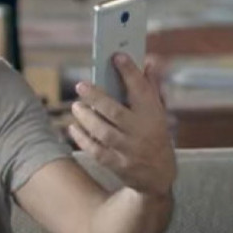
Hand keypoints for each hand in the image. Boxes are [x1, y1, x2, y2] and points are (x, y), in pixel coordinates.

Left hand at [69, 54, 175, 198]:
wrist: (159, 176)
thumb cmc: (155, 135)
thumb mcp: (159, 111)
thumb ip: (151, 87)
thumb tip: (150, 61)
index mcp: (153, 114)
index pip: (142, 89)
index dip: (130, 72)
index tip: (117, 56)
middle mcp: (142, 132)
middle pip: (115, 112)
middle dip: (96, 97)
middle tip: (80, 85)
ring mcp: (130, 150)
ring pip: (103, 132)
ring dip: (86, 118)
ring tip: (76, 107)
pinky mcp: (118, 165)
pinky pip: (96, 151)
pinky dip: (82, 139)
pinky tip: (73, 127)